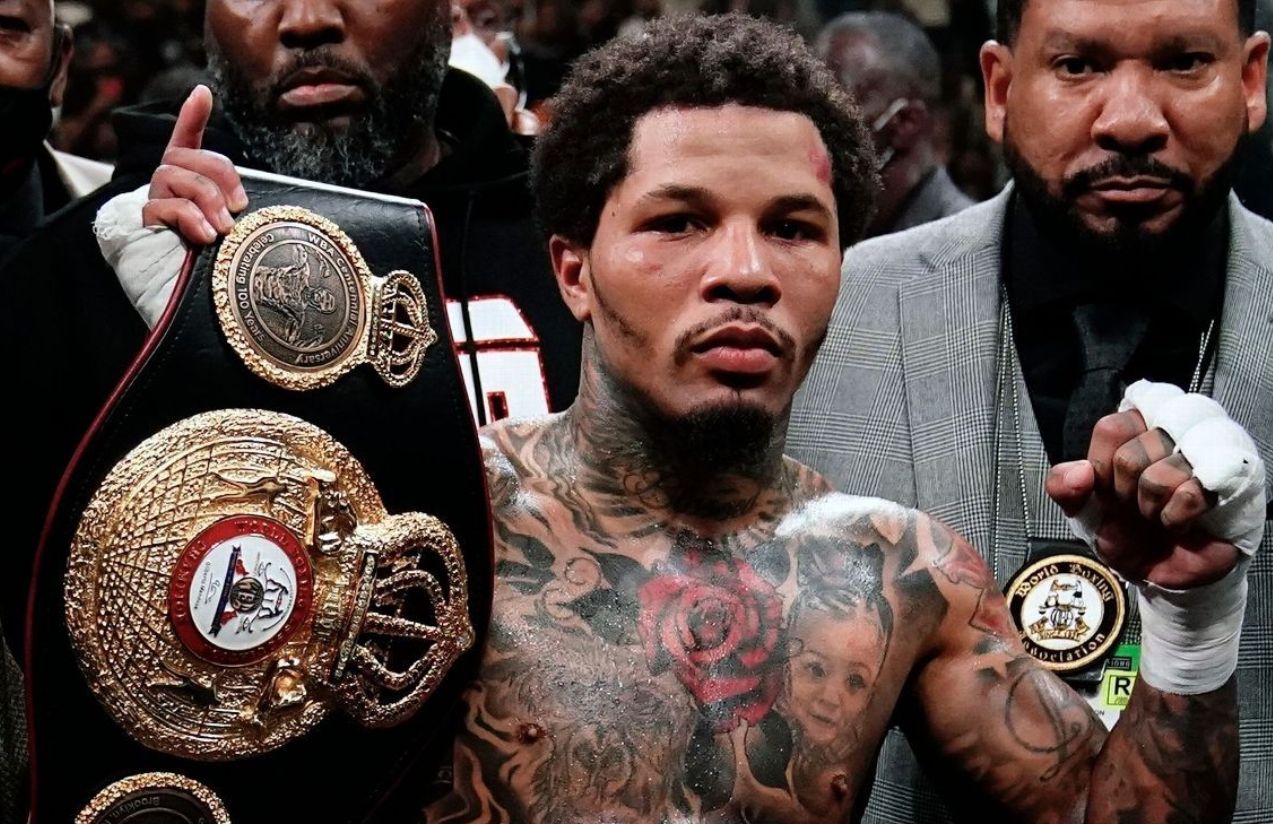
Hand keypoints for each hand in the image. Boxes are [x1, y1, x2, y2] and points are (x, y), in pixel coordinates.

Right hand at [141, 85, 247, 245]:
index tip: (203, 92)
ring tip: (224, 229)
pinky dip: (192, 219)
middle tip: (237, 208)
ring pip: (175, 177)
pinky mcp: (143, 221)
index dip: (192, 116)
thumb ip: (229, 200)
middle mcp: (166, 184)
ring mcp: (153, 200)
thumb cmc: (207, 255)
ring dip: (207, 200)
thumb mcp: (225, 222)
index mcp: (188, 180)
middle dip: (218, 177)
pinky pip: (166, 205)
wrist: (177, 288)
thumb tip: (241, 194)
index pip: (186, 140)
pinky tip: (206, 236)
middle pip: (185, 156)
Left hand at [1046, 410, 1239, 588]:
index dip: (1103, 468)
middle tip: (1137, 507)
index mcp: (1136, 429)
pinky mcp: (1233, 480)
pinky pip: (1191, 494)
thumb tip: (1080, 471)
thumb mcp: (1085, 511)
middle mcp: (1173, 431)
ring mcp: (1207, 452)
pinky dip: (1175, 519)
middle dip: (1126, 493)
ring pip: (1163, 472)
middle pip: (1133, 453)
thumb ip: (1064, 486)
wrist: (1165, 574)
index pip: (1112, 428)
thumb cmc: (1130, 532)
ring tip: (1159, 515)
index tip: (1111, 489)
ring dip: (1152, 507)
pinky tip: (1179, 524)